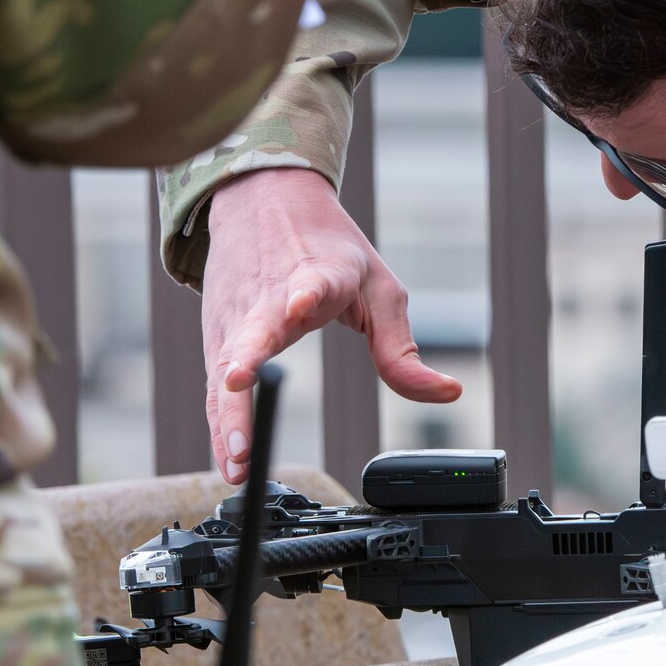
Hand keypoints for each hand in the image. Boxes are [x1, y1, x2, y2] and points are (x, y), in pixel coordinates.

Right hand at [202, 168, 459, 482]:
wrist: (263, 200)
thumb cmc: (327, 250)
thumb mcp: (379, 289)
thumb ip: (402, 350)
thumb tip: (448, 393)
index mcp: (314, 274)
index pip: (308, 284)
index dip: (304, 296)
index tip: (297, 306)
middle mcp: (267, 297)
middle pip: (251, 333)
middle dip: (246, 365)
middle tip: (240, 388)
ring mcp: (235, 319)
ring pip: (224, 371)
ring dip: (229, 415)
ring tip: (237, 461)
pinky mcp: (217, 340)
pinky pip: (218, 388)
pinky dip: (222, 424)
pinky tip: (232, 464)